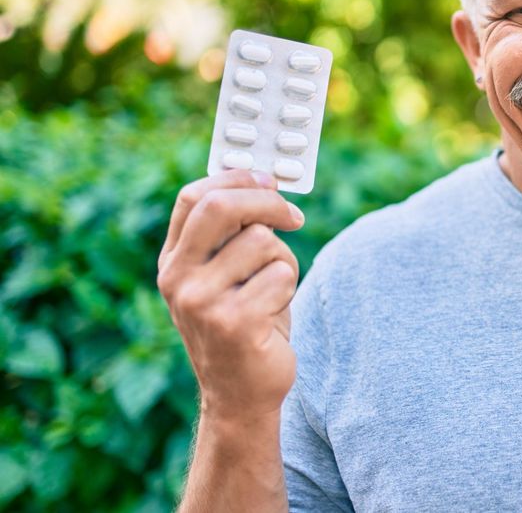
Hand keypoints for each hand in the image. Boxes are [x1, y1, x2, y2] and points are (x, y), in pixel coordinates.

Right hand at [157, 169, 305, 424]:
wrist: (241, 394)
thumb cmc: (245, 323)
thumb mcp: (227, 275)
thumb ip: (234, 234)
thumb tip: (265, 180)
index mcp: (173, 261)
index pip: (193, 197)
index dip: (235, 179)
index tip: (268, 179)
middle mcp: (178, 279)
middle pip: (222, 207)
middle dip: (268, 202)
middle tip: (295, 216)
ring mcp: (201, 301)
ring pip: (263, 241)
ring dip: (283, 261)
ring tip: (272, 292)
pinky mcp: (233, 321)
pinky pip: (281, 274)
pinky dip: (289, 288)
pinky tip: (274, 315)